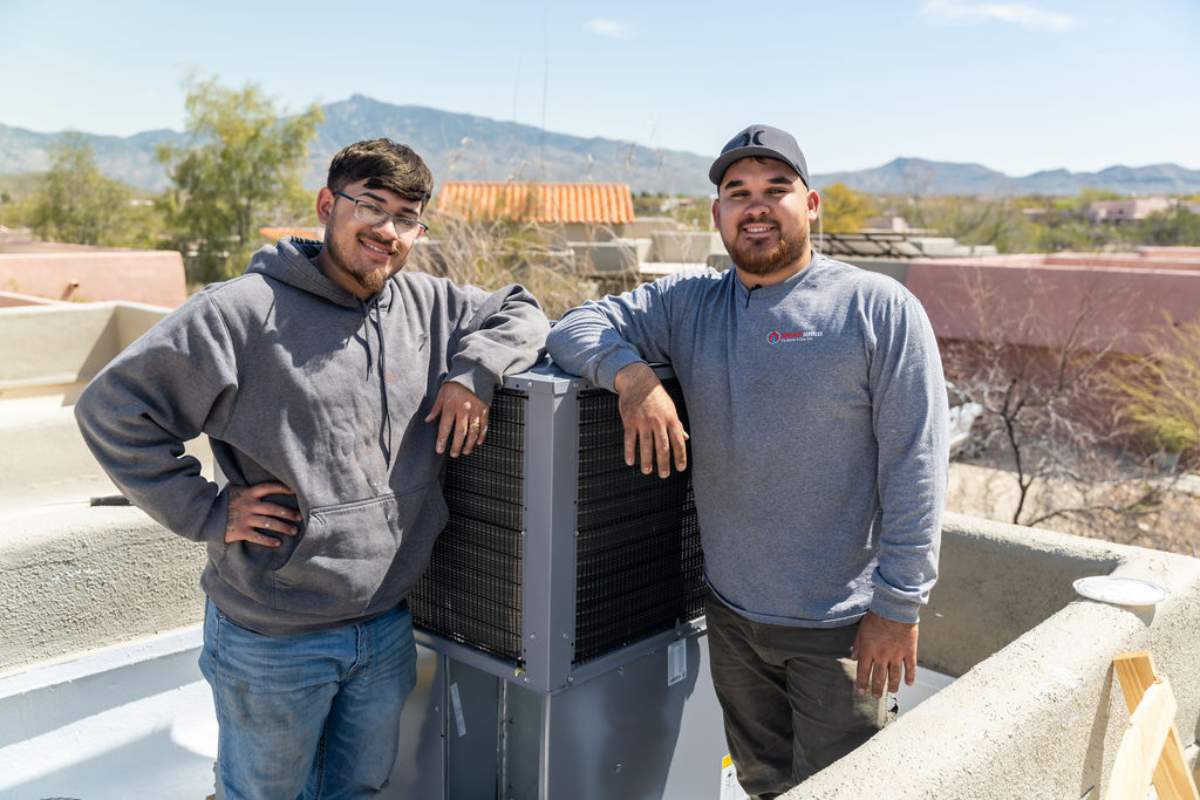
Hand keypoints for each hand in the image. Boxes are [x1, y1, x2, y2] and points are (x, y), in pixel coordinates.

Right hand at [225, 482, 300, 547]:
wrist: (205, 516)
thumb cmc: (224, 502)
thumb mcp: (235, 491)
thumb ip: (249, 489)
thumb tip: (266, 485)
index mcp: (248, 493)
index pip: (268, 487)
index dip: (283, 488)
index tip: (295, 491)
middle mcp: (248, 505)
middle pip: (273, 508)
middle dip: (288, 513)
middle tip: (300, 518)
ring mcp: (245, 519)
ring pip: (269, 523)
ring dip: (283, 527)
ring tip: (294, 531)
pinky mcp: (240, 531)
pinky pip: (258, 537)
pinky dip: (268, 541)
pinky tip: (277, 543)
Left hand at [425, 381, 488, 456]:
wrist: (474, 373)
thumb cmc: (455, 384)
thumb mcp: (442, 393)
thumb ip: (435, 408)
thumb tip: (427, 420)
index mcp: (451, 407)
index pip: (445, 427)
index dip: (442, 440)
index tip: (440, 450)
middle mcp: (463, 410)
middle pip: (460, 432)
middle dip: (457, 446)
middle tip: (454, 455)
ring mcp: (475, 411)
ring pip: (473, 432)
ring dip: (469, 444)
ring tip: (465, 452)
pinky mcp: (484, 410)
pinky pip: (484, 426)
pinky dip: (481, 436)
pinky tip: (478, 443)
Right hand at [613, 363, 687, 478]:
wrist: (638, 380)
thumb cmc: (656, 395)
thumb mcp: (671, 408)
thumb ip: (677, 424)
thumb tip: (685, 438)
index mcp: (671, 419)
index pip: (678, 442)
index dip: (680, 456)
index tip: (680, 468)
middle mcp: (658, 422)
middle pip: (662, 447)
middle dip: (664, 463)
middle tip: (663, 475)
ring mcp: (643, 422)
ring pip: (646, 446)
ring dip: (647, 461)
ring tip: (647, 471)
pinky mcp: (629, 421)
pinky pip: (629, 440)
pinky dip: (629, 452)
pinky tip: (630, 461)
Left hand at [852, 611, 917, 697]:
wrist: (894, 609)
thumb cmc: (876, 616)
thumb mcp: (861, 630)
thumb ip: (857, 644)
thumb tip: (853, 657)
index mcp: (868, 651)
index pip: (863, 672)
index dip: (861, 683)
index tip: (861, 691)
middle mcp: (881, 656)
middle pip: (878, 677)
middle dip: (876, 688)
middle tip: (876, 696)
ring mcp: (896, 655)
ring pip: (894, 675)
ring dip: (892, 685)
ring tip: (891, 691)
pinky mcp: (909, 651)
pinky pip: (910, 667)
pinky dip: (910, 676)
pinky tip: (909, 684)